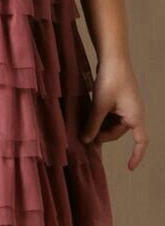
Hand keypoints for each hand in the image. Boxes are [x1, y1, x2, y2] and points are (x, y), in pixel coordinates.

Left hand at [81, 55, 147, 170]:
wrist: (113, 58)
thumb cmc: (110, 81)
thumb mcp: (99, 105)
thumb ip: (93, 124)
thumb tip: (86, 141)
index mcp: (135, 117)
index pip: (141, 142)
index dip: (136, 155)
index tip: (129, 167)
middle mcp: (134, 113)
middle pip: (118, 133)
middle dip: (102, 136)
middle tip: (84, 137)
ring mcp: (127, 106)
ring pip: (113, 124)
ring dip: (100, 127)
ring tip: (84, 127)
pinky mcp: (119, 100)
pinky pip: (111, 115)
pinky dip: (101, 118)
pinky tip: (88, 117)